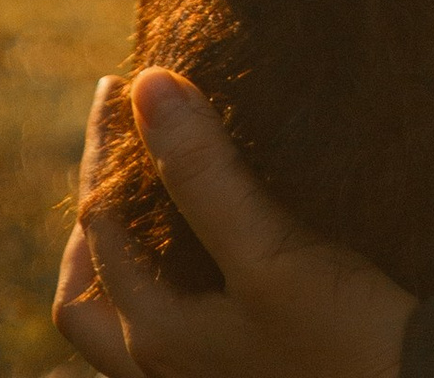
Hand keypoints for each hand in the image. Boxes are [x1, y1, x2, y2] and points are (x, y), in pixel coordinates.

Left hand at [55, 71, 411, 377]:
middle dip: (94, 217)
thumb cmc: (344, 344)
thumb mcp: (271, 255)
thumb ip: (205, 176)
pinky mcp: (240, 374)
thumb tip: (148, 86)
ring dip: (124, 260)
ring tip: (151, 202)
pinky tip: (207, 259)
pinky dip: (166, 290)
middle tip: (120, 146)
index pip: (98, 226)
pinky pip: (174, 339)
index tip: (122, 85)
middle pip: (89, 295)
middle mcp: (162, 370)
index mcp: (156, 337)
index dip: (104, 150)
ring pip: (127, 326)